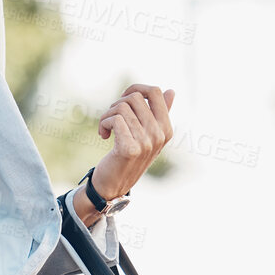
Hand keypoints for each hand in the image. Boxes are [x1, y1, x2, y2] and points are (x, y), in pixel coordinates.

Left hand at [89, 84, 175, 202]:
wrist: (113, 185)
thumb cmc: (129, 156)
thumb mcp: (148, 136)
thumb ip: (160, 114)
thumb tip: (171, 91)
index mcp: (166, 129)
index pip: (155, 92)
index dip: (136, 89)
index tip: (123, 100)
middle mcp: (159, 135)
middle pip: (135, 97)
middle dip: (117, 104)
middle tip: (112, 119)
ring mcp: (146, 143)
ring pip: (122, 107)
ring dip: (107, 115)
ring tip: (106, 128)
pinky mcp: (130, 148)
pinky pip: (114, 119)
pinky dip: (103, 123)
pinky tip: (103, 135)